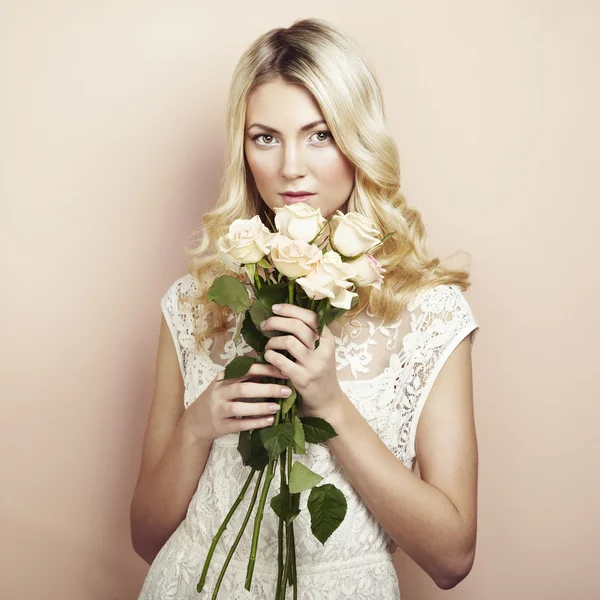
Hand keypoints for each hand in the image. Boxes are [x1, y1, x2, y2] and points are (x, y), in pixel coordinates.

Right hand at [186, 362, 291, 442]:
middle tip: (287, 391)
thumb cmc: (219, 398)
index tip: (284, 371)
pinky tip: (269, 421)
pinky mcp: (221, 426)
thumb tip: (275, 367)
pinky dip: (255, 423)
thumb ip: (246, 376)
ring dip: (260, 407)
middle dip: (267, 389)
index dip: (266, 370)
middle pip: (244, 388)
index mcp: (224, 377)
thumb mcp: (228, 383)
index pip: (247, 370)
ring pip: (240, 407)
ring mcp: (219, 409)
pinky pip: (240, 424)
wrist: (196, 421)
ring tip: (277, 407)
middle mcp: (220, 392)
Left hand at [260, 303, 343, 421]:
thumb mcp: (322, 350)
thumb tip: (285, 313)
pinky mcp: (303, 378)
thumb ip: (310, 334)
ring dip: (272, 342)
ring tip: (269, 347)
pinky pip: (280, 361)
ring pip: (288, 341)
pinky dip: (270, 356)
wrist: (327, 401)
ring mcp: (314, 364)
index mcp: (328, 339)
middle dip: (276, 322)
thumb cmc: (320, 371)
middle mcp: (324, 349)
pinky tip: (269, 358)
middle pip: (296, 326)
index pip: (310, 316)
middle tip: (265, 325)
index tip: (275, 308)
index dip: (290, 309)